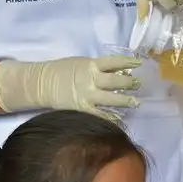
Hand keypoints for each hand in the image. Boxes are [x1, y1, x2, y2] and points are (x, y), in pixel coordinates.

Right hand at [0, 55, 142, 121]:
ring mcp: (88, 95)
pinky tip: (120, 119)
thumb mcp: (81, 63)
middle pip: (115, 81)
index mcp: (91, 65)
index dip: (127, 61)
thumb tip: (120, 71)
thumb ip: (99, 67)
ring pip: (111, 99)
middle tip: (138, 85)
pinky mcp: (83, 108)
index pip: (113, 61)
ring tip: (135, 103)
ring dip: (125, 101)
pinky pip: (100, 114)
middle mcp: (91, 79)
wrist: (43, 84)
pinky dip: (111, 117)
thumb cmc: (63, 71)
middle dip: (129, 83)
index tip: (139, 63)